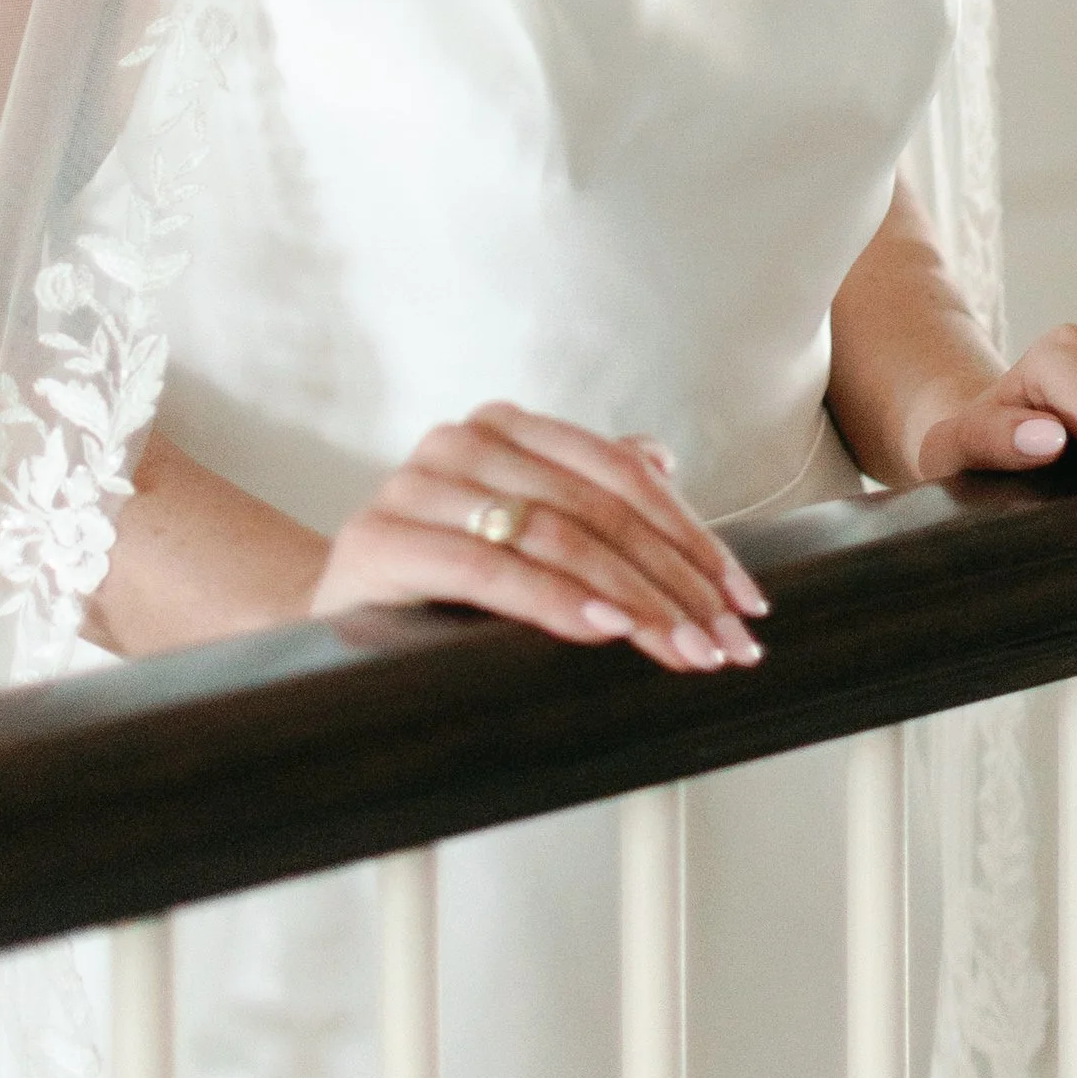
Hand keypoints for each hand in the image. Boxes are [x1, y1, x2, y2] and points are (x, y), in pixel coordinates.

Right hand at [308, 402, 767, 673]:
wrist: (334, 614)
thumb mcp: (523, 530)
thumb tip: (662, 460)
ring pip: (554, 535)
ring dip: (631, 600)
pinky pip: (488, 567)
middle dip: (674, 582)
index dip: (692, 537)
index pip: (623, 475)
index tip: (742, 598)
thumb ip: (586, 490)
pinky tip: (603, 628)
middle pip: (598, 508)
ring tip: (680, 649)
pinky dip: (554, 600)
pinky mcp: (382, 539)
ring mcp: (419, 484)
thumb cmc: (441, 576)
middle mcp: (464, 440)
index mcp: (509, 428)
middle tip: (725, 641)